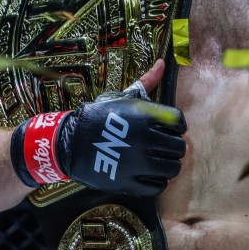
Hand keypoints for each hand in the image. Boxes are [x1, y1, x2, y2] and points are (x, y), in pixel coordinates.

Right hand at [10, 60, 186, 196]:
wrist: (69, 142)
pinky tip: (150, 175)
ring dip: (169, 165)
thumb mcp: (121, 96)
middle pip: (179, 147)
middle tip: (165, 147)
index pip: (179, 122)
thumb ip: (146, 82)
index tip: (169, 128)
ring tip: (159, 161)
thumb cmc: (98, 116)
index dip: (177, 125)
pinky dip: (159, 182)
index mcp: (144, 116)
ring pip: (172, 168)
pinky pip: (158, 186)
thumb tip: (163, 63)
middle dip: (174, 147)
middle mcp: (144, 139)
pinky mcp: (128, 182)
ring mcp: (137, 163)